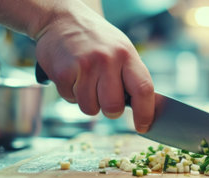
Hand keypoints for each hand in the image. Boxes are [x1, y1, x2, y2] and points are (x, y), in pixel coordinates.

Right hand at [34, 4, 154, 132]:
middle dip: (111, 111)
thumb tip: (145, 111)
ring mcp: (84, 65)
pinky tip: (72, 76)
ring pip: (90, 108)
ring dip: (88, 102)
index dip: (145, 113)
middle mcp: (107, 59)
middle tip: (106, 99)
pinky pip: (70, 100)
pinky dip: (71, 94)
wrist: (62, 19)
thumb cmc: (97, 41)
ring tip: (86, 81)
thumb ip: (131, 77)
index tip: (143, 127)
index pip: (143, 89)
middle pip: (114, 107)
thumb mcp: (121, 50)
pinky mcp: (62, 72)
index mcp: (127, 54)